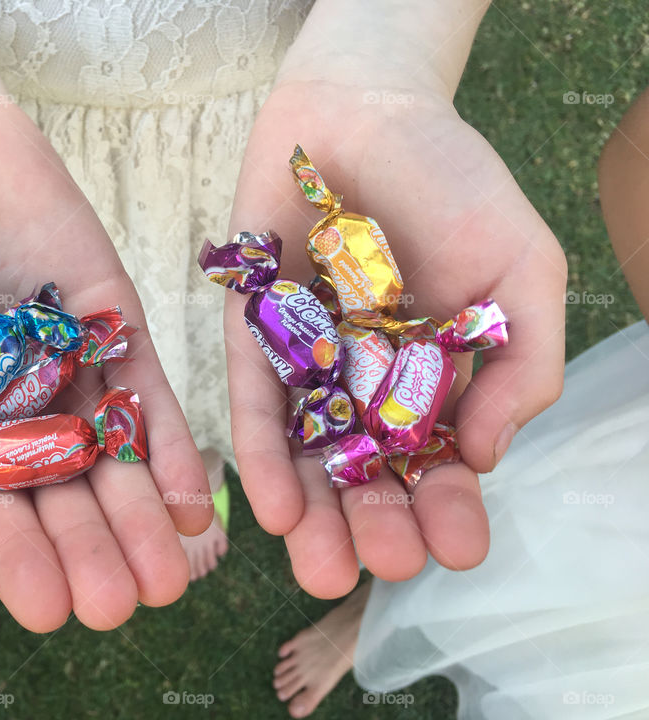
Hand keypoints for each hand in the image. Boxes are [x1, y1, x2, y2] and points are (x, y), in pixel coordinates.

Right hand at [0, 78, 208, 631]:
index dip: (19, 562)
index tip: (47, 613)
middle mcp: (19, 410)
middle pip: (65, 496)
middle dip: (92, 552)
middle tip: (120, 606)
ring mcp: (72, 370)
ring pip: (114, 459)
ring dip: (143, 519)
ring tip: (171, 577)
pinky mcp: (117, 327)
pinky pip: (148, 395)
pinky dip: (171, 446)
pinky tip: (194, 501)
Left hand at [225, 15, 566, 596]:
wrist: (364, 111)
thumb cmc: (453, 184)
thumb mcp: (520, 270)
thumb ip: (521, 363)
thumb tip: (487, 455)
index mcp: (437, 379)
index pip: (442, 463)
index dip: (450, 508)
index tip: (458, 546)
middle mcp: (368, 387)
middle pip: (370, 476)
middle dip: (377, 526)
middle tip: (382, 565)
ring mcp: (308, 368)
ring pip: (310, 459)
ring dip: (315, 518)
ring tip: (322, 567)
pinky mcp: (253, 340)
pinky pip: (255, 406)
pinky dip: (264, 457)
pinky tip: (272, 510)